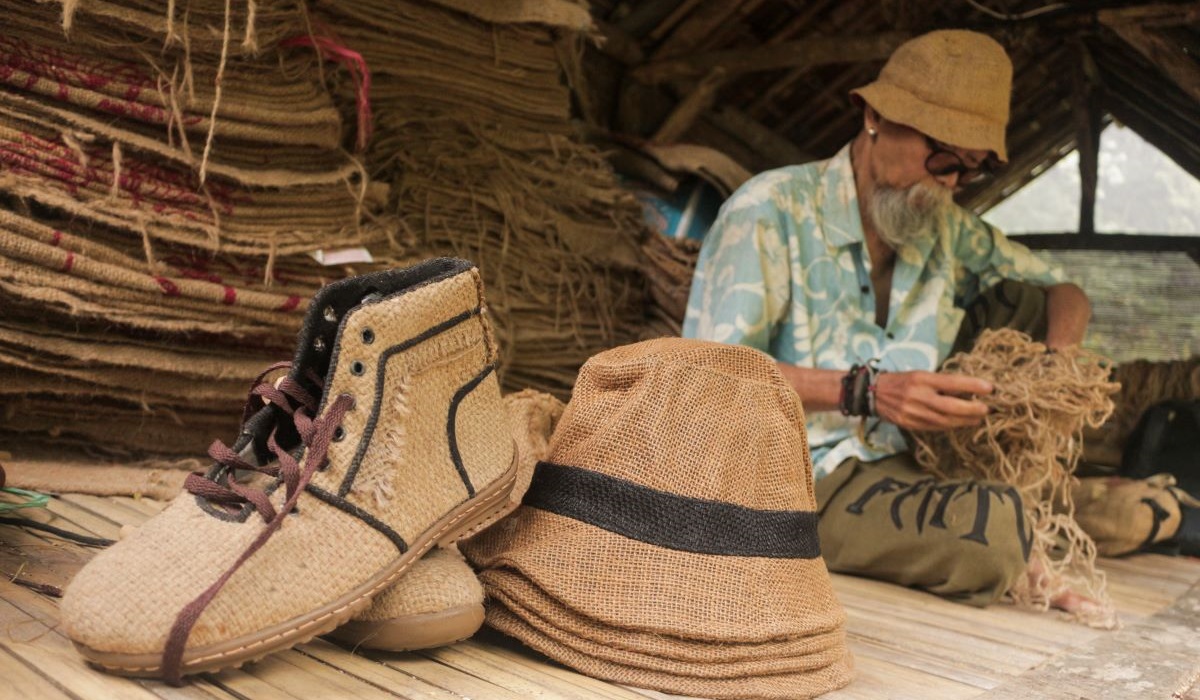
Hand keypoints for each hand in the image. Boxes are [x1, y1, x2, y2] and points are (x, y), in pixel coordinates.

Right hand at [872, 371, 991, 431]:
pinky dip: (950, 426)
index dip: (972, 386)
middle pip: (950, 406)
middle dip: (972, 409)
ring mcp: (912, 412)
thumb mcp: (921, 375)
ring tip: (978, 418)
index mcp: (921, 379)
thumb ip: (941, 382)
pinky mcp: (909, 424)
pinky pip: (935, 427)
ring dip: (965, 421)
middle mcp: (917, 396)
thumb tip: (968, 391)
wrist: (873, 393)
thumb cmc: (902, 381)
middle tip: (987, 409)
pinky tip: (960, 424)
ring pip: (944, 420)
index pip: (951, 383)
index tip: (990, 388)